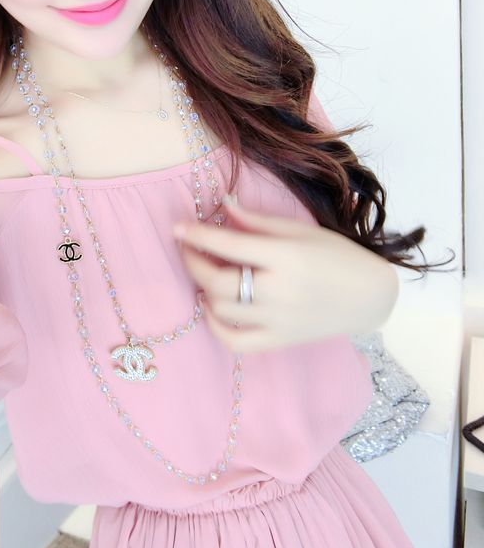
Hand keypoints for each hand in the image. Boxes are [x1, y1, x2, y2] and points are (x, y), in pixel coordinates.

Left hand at [174, 196, 398, 354]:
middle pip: (218, 282)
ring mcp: (279, 321)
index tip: (177, 228)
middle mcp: (280, 291)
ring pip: (222, 309)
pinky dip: (215, 325)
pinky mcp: (280, 341)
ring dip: (204, 289)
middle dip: (194, 263)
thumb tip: (222, 205)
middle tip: (187, 249)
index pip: (229, 246)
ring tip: (205, 272)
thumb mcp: (300, 230)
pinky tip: (213, 306)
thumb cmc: (337, 256)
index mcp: (287, 257)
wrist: (370, 296)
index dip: (197, 236)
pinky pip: (235, 341)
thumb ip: (257, 222)